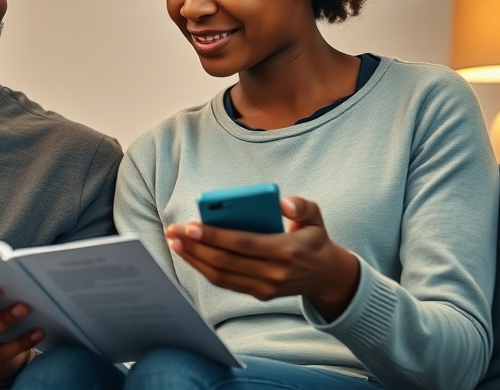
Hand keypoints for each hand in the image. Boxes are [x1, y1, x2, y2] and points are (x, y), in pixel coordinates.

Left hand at [166, 196, 359, 320]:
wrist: (326, 275)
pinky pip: (225, 283)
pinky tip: (189, 254)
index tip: (191, 225)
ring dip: (194, 259)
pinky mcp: (259, 294)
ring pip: (221, 276)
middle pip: (226, 261)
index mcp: (286, 249)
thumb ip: (301, 205)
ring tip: (175, 243)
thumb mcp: (315, 216)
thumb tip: (282, 205)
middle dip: (195, 247)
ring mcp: (265, 287)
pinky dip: (204, 269)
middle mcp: (274, 272)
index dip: (215, 236)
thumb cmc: (313, 238)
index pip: (243, 243)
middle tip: (174, 232)